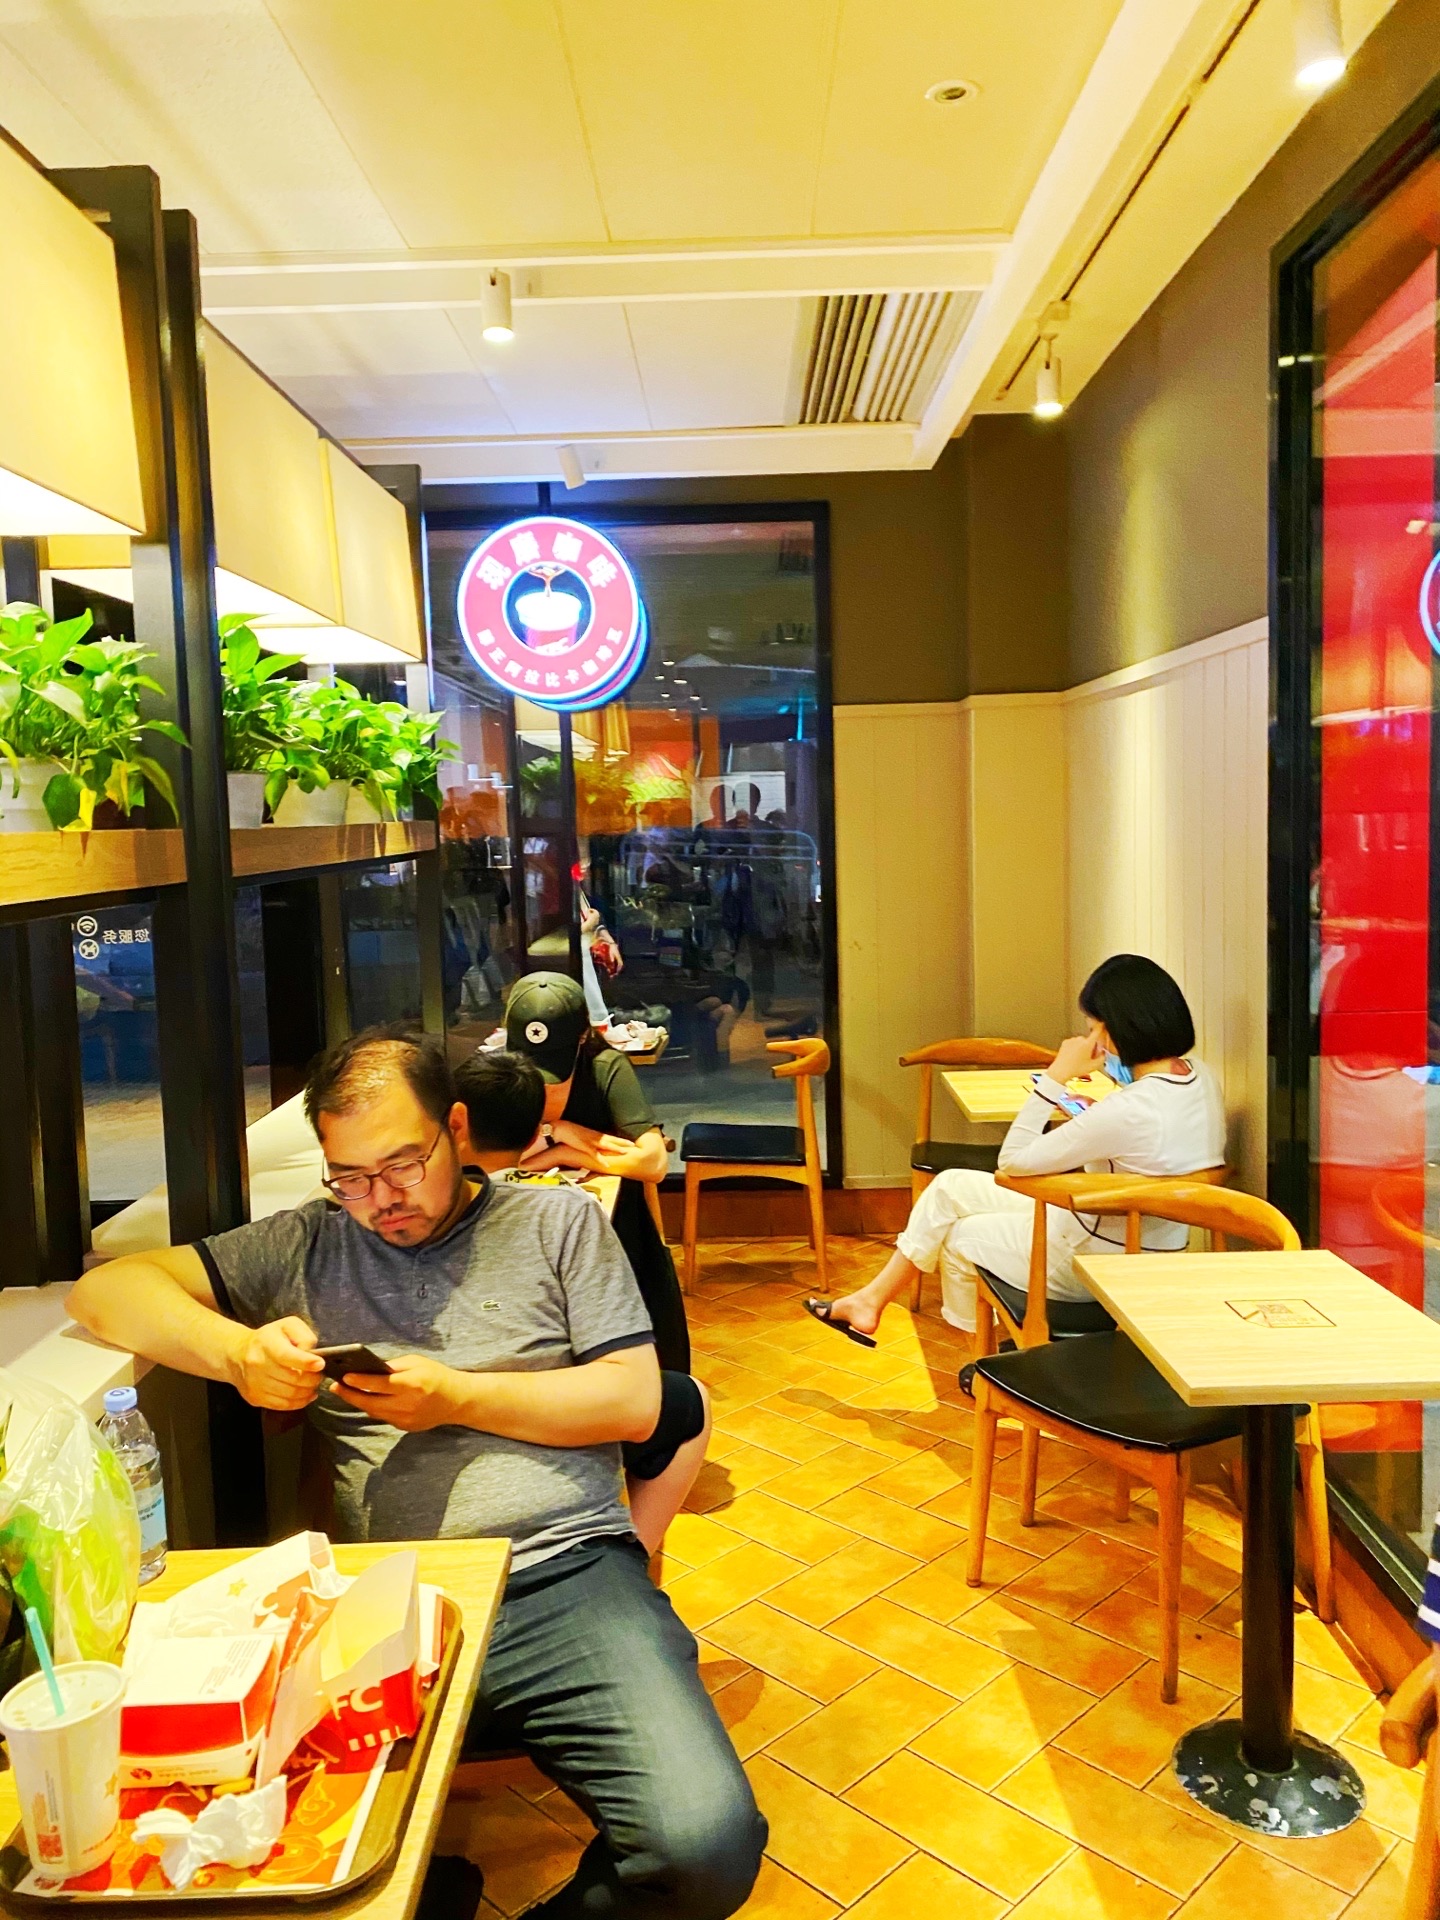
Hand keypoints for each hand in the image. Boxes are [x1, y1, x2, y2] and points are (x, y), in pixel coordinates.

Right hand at [229, 1317, 323, 1410]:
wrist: (237, 1354)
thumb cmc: (268, 1339)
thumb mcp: (287, 1326)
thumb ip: (303, 1336)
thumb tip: (313, 1355)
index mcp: (267, 1344)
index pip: (287, 1356)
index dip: (306, 1362)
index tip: (320, 1364)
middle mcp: (258, 1364)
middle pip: (293, 1378)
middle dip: (313, 1379)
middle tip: (319, 1375)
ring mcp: (255, 1384)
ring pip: (290, 1394)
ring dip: (307, 1391)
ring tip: (313, 1384)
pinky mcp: (254, 1398)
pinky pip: (282, 1405)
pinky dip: (299, 1402)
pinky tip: (306, 1395)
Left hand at [331, 1354, 469, 1430]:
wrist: (457, 1400)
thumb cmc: (436, 1375)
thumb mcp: (417, 1362)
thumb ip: (394, 1366)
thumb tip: (369, 1369)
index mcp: (412, 1384)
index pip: (379, 1384)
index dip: (359, 1381)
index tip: (343, 1377)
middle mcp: (407, 1404)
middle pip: (370, 1402)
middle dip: (350, 1395)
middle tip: (335, 1387)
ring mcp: (406, 1419)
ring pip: (374, 1412)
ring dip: (359, 1402)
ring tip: (346, 1392)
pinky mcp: (405, 1427)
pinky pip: (384, 1417)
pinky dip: (374, 1408)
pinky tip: (367, 1399)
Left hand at [1049, 1032, 1101, 1085]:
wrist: (1061, 1070)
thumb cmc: (1076, 1069)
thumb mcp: (1094, 1066)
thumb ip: (1102, 1058)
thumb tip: (1103, 1053)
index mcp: (1088, 1043)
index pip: (1096, 1032)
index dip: (1100, 1027)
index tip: (1102, 1024)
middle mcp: (1079, 1039)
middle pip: (1089, 1040)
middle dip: (1091, 1046)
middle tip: (1089, 1056)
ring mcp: (1072, 1040)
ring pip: (1081, 1042)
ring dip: (1082, 1047)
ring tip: (1080, 1058)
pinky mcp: (1065, 1042)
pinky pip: (1073, 1043)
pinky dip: (1074, 1047)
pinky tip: (1073, 1056)